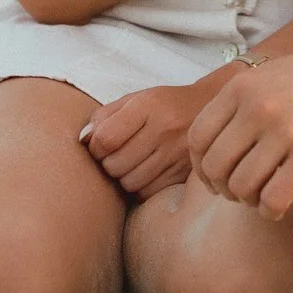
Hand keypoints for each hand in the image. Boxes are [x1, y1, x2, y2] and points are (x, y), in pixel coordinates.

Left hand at [83, 77, 220, 199]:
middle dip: (108, 163)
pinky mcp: (184, 173)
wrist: (210, 108)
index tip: (100, 145)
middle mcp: (165, 129)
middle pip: (115, 165)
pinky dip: (141, 187)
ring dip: (124, 177)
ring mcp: (177, 153)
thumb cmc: (165, 105)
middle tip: (116, 155)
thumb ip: (105, 116)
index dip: (95, 147)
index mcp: (149, 105)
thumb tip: (82, 140)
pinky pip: (147, 193)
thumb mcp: (136, 99)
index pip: (105, 139)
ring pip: (129, 183)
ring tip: (132, 163)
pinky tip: (146, 172)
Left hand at [187, 22, 292, 217]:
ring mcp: (286, 132)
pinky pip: (273, 200)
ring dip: (249, 201)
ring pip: (241, 188)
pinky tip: (281, 206)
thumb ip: (243, 99)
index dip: (201, 167)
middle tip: (241, 193)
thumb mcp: (275, 74)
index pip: (198, 139)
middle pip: (215, 168)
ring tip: (264, 197)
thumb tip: (212, 141)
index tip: (217, 179)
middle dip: (224, 189)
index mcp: (244, 87)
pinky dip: (271, 211)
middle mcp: (259, 108)